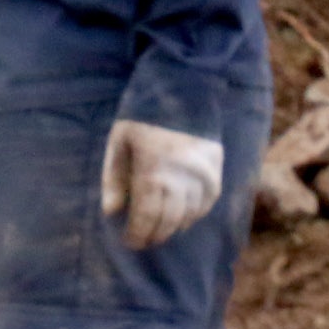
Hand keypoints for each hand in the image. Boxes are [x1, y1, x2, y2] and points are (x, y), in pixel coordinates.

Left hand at [100, 118, 223, 248]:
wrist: (183, 86)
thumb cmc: (143, 115)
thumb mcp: (119, 142)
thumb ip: (113, 179)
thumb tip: (111, 212)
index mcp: (152, 173)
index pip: (146, 219)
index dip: (137, 236)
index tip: (130, 242)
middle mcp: (181, 180)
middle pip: (168, 222)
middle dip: (154, 235)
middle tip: (143, 240)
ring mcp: (202, 176)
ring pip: (188, 216)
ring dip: (173, 227)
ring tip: (160, 229)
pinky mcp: (216, 170)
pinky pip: (206, 204)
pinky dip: (193, 214)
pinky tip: (181, 216)